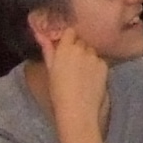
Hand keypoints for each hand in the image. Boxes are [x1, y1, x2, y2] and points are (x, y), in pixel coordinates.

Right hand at [33, 26, 110, 142]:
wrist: (78, 110)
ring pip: (91, 51)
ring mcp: (94, 57)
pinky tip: (91, 79)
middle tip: (73, 65)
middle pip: (81, 42)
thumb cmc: (58, 92)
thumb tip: (38, 32)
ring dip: (88, 58)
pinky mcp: (104, 65)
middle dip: (78, 49)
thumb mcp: (50, 69)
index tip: (66, 49)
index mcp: (65, 48)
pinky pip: (100, 61)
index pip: (70, 32)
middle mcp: (81, 49)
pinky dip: (96, 67)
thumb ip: (47, 48)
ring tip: (82, 74)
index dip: (68, 39)